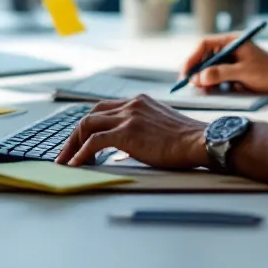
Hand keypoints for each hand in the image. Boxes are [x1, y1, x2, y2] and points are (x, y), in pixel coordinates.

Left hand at [55, 95, 208, 168]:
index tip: (79, 140)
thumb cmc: (187, 140)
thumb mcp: (160, 126)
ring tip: (65, 162)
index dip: (88, 125)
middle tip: (66, 153)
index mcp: (138, 101)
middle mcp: (131, 104)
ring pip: (87, 126)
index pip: (103, 108)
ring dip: (72, 146)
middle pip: (90, 115)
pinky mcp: (127, 133)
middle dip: (74, 135)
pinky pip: (94, 143)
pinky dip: (80, 154)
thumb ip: (141, 130)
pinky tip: (75, 166)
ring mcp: (128, 117)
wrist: (201, 141)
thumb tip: (124, 148)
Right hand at [182, 34, 267, 93]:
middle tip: (188, 84)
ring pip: (208, 68)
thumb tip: (199, 77)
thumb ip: (221, 73)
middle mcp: (228, 49)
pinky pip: (216, 76)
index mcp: (230, 41)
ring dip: (202, 79)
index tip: (186, 72)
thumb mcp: (244, 72)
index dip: (192, 57)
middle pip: (203, 56)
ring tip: (201, 90)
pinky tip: (210, 91)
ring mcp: (230, 60)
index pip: (204, 44)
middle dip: (195, 70)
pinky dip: (211, 84)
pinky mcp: (232, 71)